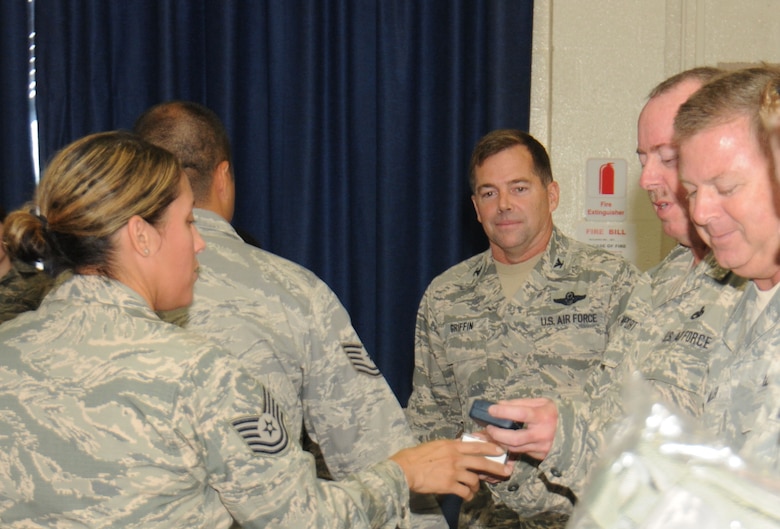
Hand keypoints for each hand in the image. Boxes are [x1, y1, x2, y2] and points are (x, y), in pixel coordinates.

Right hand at [389, 439, 510, 500]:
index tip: (500, 450)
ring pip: (474, 479)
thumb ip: (449, 447)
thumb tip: (459, 449)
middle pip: (482, 463)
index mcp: (452, 445)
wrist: (406, 469)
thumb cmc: (417, 456)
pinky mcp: (449, 485)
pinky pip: (465, 492)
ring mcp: (453, 472)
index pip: (476, 445)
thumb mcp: (435, 445)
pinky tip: (467, 496)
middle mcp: (456, 457)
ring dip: (477, 485)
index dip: (490, 447)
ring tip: (474, 488)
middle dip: (496, 468)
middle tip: (505, 472)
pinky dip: (468, 495)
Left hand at [482, 398, 557, 459]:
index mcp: (543, 417)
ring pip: (515, 448)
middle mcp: (542, 434)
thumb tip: (499, 404)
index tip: (491, 410)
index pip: (521, 414)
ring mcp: (541, 448)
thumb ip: (520, 403)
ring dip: (500, 442)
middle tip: (488, 427)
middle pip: (514, 438)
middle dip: (497, 434)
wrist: (574, 431)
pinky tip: (504, 440)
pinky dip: (510, 447)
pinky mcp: (540, 456)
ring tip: (493, 433)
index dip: (504, 412)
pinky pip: (521, 452)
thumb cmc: (554, 413)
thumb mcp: (541, 402)